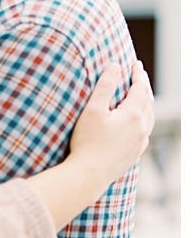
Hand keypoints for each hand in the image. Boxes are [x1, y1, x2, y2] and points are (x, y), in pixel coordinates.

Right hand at [69, 62, 154, 186]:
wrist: (89, 175)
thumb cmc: (87, 142)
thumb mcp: (93, 110)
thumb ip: (105, 86)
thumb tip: (115, 67)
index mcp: (133, 114)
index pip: (140, 88)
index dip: (138, 74)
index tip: (135, 63)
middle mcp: (142, 128)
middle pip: (148, 101)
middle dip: (144, 86)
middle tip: (138, 75)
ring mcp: (140, 142)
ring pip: (150, 117)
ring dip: (147, 103)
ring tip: (140, 95)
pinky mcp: (135, 153)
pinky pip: (146, 131)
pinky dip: (145, 120)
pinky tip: (138, 122)